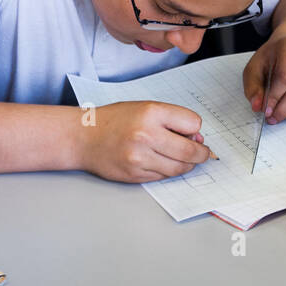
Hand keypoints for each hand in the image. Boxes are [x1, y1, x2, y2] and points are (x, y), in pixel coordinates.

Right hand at [80, 100, 214, 181]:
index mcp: (151, 113)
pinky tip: (163, 163)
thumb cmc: (115, 120)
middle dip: (201, 154)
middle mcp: (146, 135)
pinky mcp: (135, 175)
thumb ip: (171, 120)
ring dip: (187, 165)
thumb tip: (196, 139)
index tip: (193, 132)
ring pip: (179, 168)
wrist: (83, 138)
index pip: (193, 123)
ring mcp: (140, 158)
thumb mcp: (144, 108)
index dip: (195, 129)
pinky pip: (163, 176)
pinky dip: (169, 171)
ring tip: (184, 158)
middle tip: (203, 153)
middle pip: (190, 151)